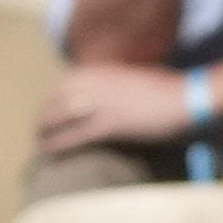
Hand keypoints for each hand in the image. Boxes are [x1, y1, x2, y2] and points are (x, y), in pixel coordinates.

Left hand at [36, 59, 211, 161]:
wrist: (183, 98)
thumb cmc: (163, 90)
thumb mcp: (132, 79)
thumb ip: (112, 85)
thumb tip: (100, 98)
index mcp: (101, 70)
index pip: (62, 83)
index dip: (51, 99)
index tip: (48, 110)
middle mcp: (94, 83)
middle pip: (55, 99)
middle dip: (43, 115)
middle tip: (39, 129)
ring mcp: (99, 103)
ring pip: (58, 116)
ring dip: (44, 130)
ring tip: (39, 142)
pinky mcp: (107, 124)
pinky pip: (73, 135)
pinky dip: (58, 144)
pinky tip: (50, 152)